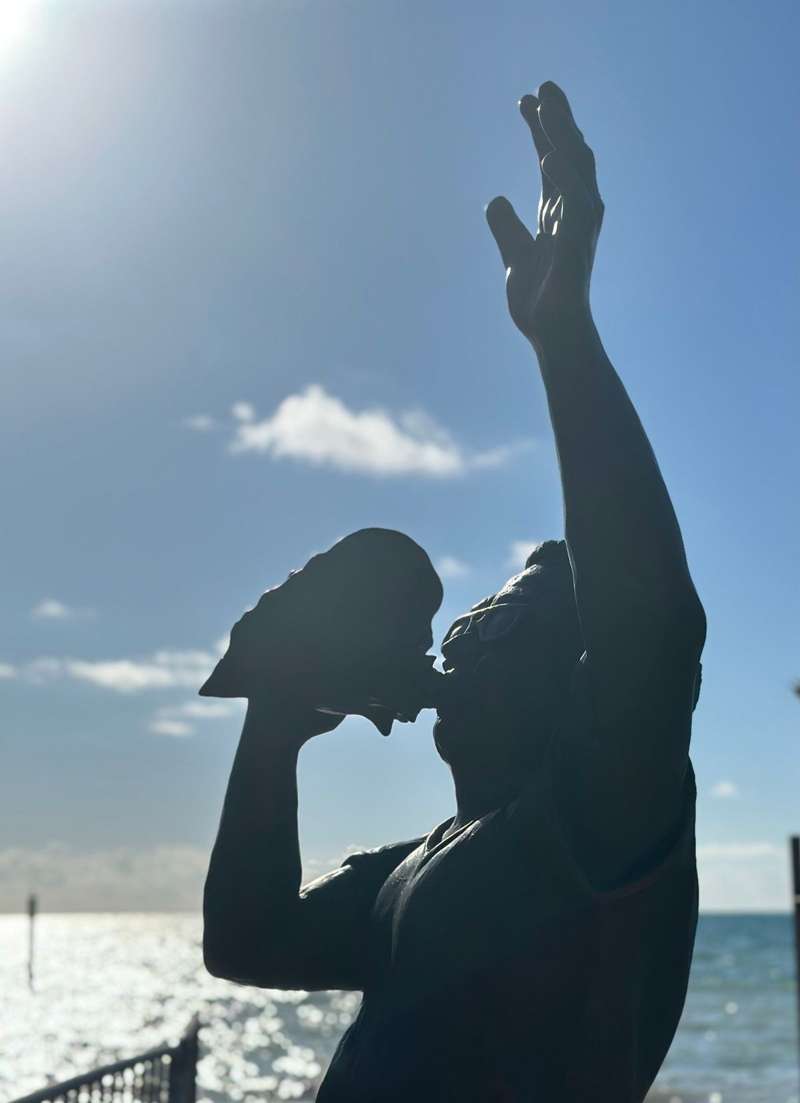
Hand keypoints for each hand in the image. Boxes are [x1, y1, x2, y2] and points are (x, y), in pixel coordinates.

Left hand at [486, 81, 603, 350]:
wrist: (553, 335)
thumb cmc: (541, 301)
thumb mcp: (515, 257)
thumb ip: (507, 228)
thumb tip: (495, 199)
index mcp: (560, 214)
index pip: (552, 162)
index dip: (541, 130)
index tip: (526, 100)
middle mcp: (575, 214)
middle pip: (569, 156)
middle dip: (557, 121)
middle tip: (542, 86)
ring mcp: (579, 227)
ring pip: (575, 171)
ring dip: (562, 136)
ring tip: (546, 105)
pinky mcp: (576, 246)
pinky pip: (574, 206)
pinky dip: (565, 180)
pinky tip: (549, 157)